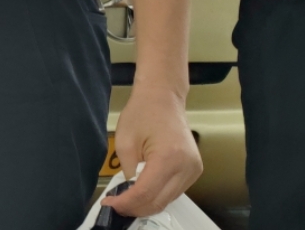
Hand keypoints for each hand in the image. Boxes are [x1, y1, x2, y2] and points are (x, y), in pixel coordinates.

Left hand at [101, 86, 202, 215]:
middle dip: (135, 208)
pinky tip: (141, 191)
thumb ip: (126, 169)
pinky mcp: (194, 170)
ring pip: (168, 199)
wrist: (163, 97)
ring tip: (125, 200)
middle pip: (159, 201)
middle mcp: (186, 167)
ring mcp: (194, 170)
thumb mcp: (124, 140)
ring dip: (146, 204)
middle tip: (115, 206)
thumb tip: (128, 191)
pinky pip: (174, 191)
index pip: (146, 192)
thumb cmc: (142, 112)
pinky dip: (157, 195)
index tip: (110, 204)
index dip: (127, 203)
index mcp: (169, 158)